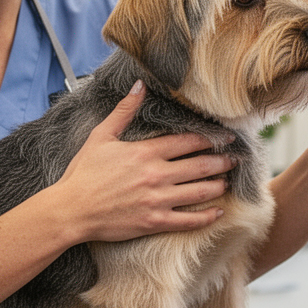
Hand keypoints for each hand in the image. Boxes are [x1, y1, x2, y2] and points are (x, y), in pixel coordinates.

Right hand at [50, 80, 233, 241]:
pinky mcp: (154, 221)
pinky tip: (218, 211)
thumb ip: (124, 111)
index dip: (210, 138)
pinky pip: (188, 220)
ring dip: (218, 185)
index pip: (187, 142)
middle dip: (222, 161)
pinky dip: (207, 216)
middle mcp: (156, 174)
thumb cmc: (83, 174)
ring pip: (199, 191)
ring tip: (229, 181)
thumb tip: (138, 86)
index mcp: (145, 152)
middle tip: (236, 158)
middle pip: (199, 165)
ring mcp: (157, 199)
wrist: (70, 210)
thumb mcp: (101, 136)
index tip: (226, 137)